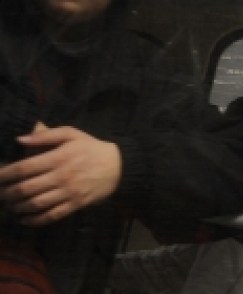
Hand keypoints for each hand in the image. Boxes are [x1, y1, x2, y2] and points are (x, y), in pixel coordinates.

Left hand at [0, 126, 121, 225]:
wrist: (119, 166)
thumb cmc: (91, 148)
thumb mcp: (71, 134)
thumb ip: (46, 135)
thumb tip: (20, 140)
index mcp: (58, 157)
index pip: (24, 168)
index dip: (4, 175)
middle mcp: (61, 176)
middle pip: (26, 188)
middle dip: (7, 193)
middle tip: (0, 194)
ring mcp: (69, 192)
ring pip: (36, 204)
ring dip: (18, 207)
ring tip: (10, 205)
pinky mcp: (75, 205)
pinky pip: (51, 215)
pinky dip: (35, 220)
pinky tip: (24, 219)